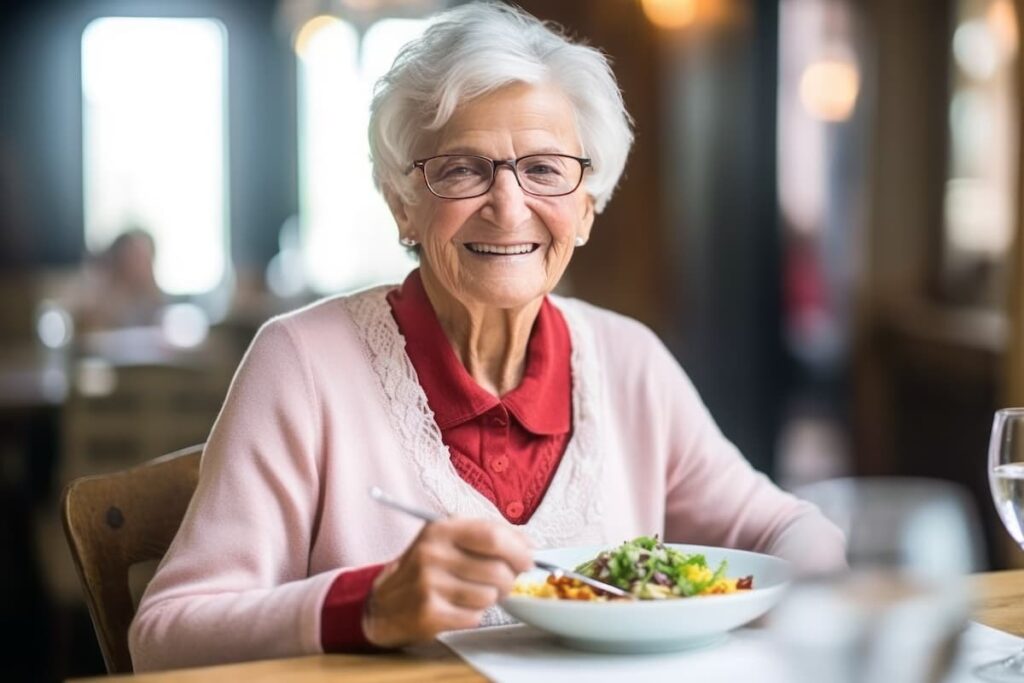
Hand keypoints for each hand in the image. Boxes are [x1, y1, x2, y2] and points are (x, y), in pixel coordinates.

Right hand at [362, 517, 532, 646]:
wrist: (384, 603)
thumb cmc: (427, 568)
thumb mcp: (448, 539)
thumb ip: (487, 537)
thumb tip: (528, 546)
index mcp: (440, 529)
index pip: (492, 536)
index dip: (518, 549)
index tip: (528, 558)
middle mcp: (432, 554)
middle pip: (497, 569)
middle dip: (510, 578)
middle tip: (504, 581)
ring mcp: (428, 584)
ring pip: (489, 595)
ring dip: (490, 598)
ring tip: (475, 593)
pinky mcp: (429, 613)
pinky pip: (474, 617)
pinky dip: (473, 614)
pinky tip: (458, 607)